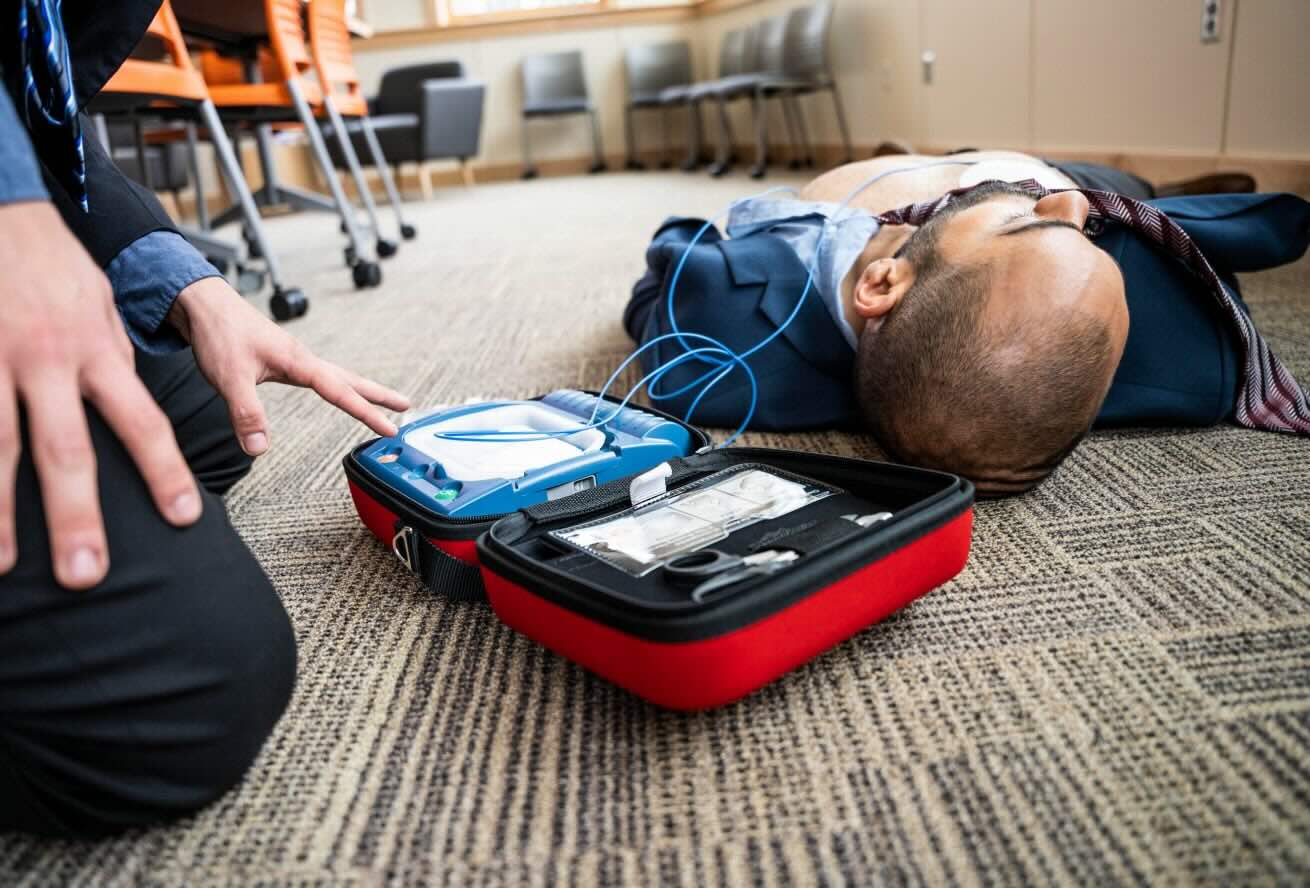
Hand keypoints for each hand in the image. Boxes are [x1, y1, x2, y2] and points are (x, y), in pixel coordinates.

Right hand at [0, 202, 200, 589]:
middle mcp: (48, 362)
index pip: (141, 421)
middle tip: (89, 574)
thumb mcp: (102, 313)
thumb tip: (130, 420)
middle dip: (76, 516)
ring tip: (2, 567)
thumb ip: (113, 368)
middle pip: (65, 450)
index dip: (163, 471)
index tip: (184, 519)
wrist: (1, 214)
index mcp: (98, 353)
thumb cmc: (56, 271)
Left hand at [168, 277, 409, 454]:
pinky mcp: (283, 359)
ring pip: (338, 376)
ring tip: (383, 400)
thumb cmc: (218, 334)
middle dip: (379, 395)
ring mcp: (294, 358)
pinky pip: (321, 376)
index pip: (340, 391)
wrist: (202, 304)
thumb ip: (246, 413)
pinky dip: (338, 385)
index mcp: (298, 362)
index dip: (367, 412)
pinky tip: (336, 390)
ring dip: (361, 389)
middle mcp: (302, 359)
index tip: (390, 429)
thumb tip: (259, 450)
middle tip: (407, 407)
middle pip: (350, 379)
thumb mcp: (229, 378)